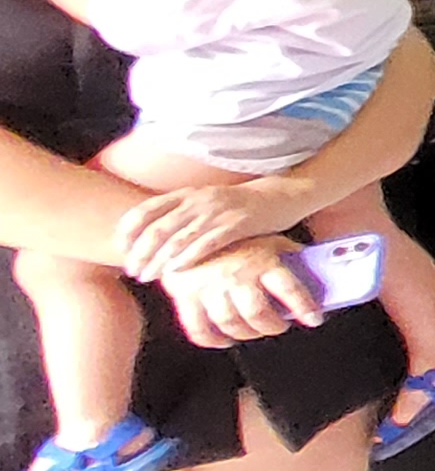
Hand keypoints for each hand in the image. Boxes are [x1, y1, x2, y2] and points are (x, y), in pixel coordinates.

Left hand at [118, 175, 313, 278]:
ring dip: (158, 261)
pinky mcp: (236, 224)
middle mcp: (198, 200)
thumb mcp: (205, 202)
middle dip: (140, 252)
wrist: (279, 196)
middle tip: (131, 271)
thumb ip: (180, 214)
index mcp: (186, 194)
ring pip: (177, 239)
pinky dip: (187, 258)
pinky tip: (175, 271)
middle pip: (157, 228)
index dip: (128, 231)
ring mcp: (217, 212)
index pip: (145, 210)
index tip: (120, 250)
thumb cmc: (238, 206)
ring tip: (147, 276)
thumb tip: (152, 236)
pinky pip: (206, 243)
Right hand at [157, 239, 326, 346]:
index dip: (305, 308)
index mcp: (260, 260)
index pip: (290, 289)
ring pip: (232, 324)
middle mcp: (236, 276)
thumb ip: (285, 252)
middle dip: (274, 326)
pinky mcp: (186, 296)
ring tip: (255, 330)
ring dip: (247, 334)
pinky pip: (200, 329)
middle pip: (259, 314)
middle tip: (279, 325)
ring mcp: (209, 288)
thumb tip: (310, 264)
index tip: (314, 319)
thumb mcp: (264, 236)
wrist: (184, 229)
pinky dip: (214, 340)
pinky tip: (225, 339)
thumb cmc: (230, 236)